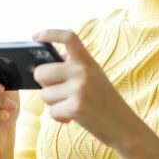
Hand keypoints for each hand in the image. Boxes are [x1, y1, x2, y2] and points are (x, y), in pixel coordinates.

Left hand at [32, 29, 133, 149]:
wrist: (123, 125)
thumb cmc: (104, 101)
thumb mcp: (94, 76)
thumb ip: (74, 66)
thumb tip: (47, 60)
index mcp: (87, 61)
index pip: (68, 37)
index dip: (49, 33)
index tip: (35, 37)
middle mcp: (83, 71)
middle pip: (42, 72)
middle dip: (43, 84)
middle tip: (55, 90)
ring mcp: (79, 89)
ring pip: (44, 94)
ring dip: (53, 103)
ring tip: (70, 105)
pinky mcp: (76, 107)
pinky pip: (51, 111)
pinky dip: (59, 117)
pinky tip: (71, 116)